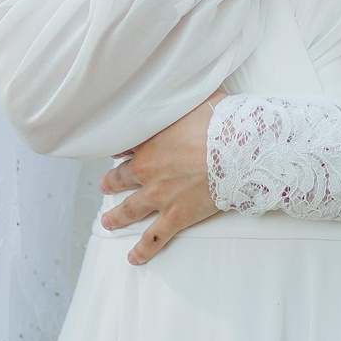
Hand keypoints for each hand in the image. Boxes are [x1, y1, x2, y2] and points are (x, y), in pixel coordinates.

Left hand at [99, 91, 221, 263]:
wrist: (237, 151)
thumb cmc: (221, 122)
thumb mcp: (197, 99)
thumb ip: (185, 96)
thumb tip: (187, 82)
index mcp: (149, 142)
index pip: (126, 146)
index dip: (121, 150)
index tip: (117, 152)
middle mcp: (148, 170)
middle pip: (121, 178)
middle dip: (110, 182)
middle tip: (103, 185)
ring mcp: (160, 196)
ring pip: (130, 209)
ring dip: (116, 216)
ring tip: (107, 222)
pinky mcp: (176, 216)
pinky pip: (154, 238)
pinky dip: (143, 249)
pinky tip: (134, 258)